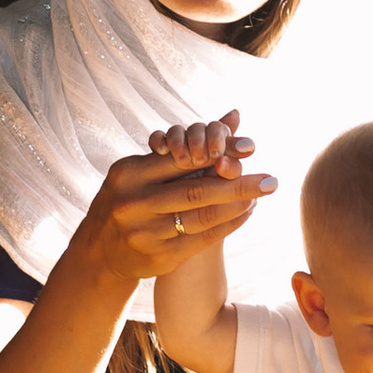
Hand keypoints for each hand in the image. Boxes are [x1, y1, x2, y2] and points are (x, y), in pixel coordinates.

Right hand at [76, 110, 275, 286]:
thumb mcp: (143, 169)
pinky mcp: (157, 257)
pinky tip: (245, 214)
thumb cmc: (130, 197)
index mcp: (128, 173)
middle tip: (271, 180)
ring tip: (260, 195)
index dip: (218, 152)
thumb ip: (186, 146)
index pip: (182, 159)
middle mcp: (133, 203)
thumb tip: (235, 115)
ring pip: (202, 216)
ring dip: (237, 206)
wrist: (100, 250)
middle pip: (196, 190)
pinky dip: (227, 225)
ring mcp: (144, 233)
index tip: (250, 148)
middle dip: (238, 184)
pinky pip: (202, 239)